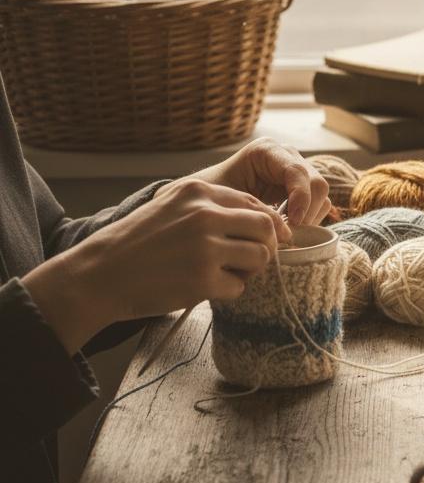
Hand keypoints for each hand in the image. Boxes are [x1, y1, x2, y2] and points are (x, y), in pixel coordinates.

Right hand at [22, 179, 287, 353]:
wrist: (99, 274)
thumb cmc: (137, 243)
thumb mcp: (171, 207)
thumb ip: (212, 208)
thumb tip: (264, 220)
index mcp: (197, 192)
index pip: (254, 203)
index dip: (265, 224)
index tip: (262, 239)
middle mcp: (204, 215)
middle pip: (265, 228)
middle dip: (264, 246)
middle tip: (248, 261)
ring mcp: (205, 247)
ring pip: (260, 257)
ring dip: (249, 270)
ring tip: (225, 274)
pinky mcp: (203, 279)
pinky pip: (239, 286)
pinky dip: (227, 291)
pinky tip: (204, 287)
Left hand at [179, 137, 330, 225]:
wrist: (206, 203)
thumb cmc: (208, 198)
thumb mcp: (223, 199)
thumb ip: (252, 210)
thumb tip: (284, 230)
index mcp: (266, 151)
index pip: (297, 171)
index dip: (300, 198)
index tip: (292, 223)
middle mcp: (286, 157)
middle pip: (316, 184)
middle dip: (307, 211)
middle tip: (289, 233)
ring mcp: (297, 173)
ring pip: (321, 196)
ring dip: (309, 218)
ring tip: (285, 233)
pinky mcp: (301, 189)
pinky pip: (319, 205)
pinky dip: (309, 220)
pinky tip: (286, 229)